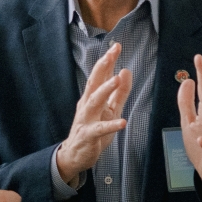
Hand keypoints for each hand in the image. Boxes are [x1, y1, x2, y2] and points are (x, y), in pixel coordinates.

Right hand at [55, 43, 130, 187]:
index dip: (108, 60)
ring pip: (94, 101)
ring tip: (117, 79)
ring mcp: (86, 119)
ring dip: (105, 90)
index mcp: (92, 97)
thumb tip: (126, 71)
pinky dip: (111, 125)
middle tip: (112, 52)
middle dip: (103, 66)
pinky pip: (100, 129)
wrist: (75, 154)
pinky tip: (122, 122)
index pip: (100, 75)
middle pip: (94, 82)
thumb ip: (119, 92)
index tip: (116, 46)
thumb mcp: (110, 109)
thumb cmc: (93, 130)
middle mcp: (87, 104)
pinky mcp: (88, 135)